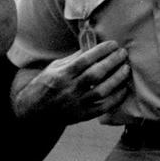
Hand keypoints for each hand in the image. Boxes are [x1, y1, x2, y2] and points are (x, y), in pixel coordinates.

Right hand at [13, 41, 130, 123]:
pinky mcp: (82, 116)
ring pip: (102, 91)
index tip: (113, 44)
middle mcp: (69, 89)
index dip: (101, 50)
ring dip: (117, 79)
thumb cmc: (45, 85)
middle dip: (112, 62)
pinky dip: (116, 98)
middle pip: (96, 74)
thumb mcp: (54, 68)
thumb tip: (93, 46)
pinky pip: (103, 107)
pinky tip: (123, 89)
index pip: (85, 60)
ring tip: (126, 69)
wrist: (33, 111)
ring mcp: (76, 104)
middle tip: (123, 54)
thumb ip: (74, 58)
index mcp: (61, 75)